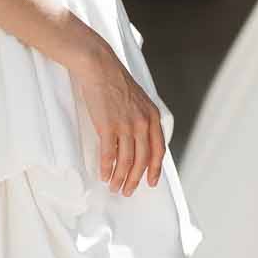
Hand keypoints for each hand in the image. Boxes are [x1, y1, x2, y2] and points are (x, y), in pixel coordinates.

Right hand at [70, 38, 165, 194]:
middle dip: (135, 179)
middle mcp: (142, 123)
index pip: (158, 150)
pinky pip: (109, 155)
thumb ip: (143, 119)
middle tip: (128, 191)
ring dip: (120, 178)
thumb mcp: (139, 100)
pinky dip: (107, 168)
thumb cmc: (116, 82)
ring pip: (126, 161)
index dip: (154, 169)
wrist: (100, 67)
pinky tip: (104, 175)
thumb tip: (141, 139)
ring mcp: (126, 125)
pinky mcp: (108, 126)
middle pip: (142, 160)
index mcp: (152, 117)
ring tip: (114, 186)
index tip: (150, 182)